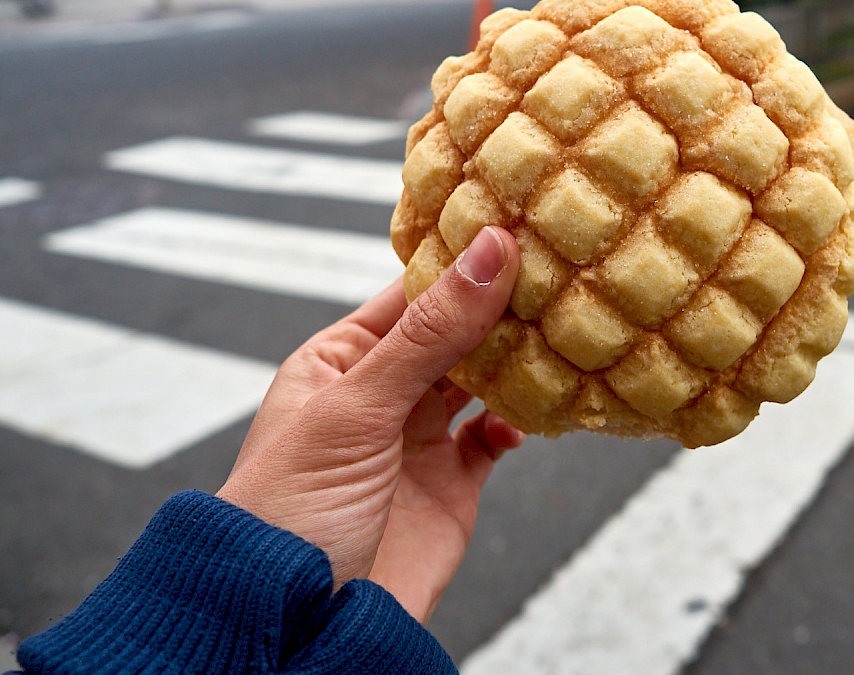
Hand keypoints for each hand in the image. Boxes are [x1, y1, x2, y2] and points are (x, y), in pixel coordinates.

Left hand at [217, 226, 524, 621]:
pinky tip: (535, 413)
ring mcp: (419, 440)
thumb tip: (492, 250)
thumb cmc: (292, 509)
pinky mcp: (452, 486)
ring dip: (518, 360)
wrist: (295, 628)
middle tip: (559, 269)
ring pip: (483, 380)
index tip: (520, 224)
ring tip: (561, 331)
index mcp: (343, 360)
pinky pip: (497, 437)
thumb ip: (430, 332)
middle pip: (455, 332)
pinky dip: (521, 422)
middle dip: (501, 307)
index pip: (412, 293)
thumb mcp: (359, 407)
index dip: (463, 261)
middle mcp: (383, 393)